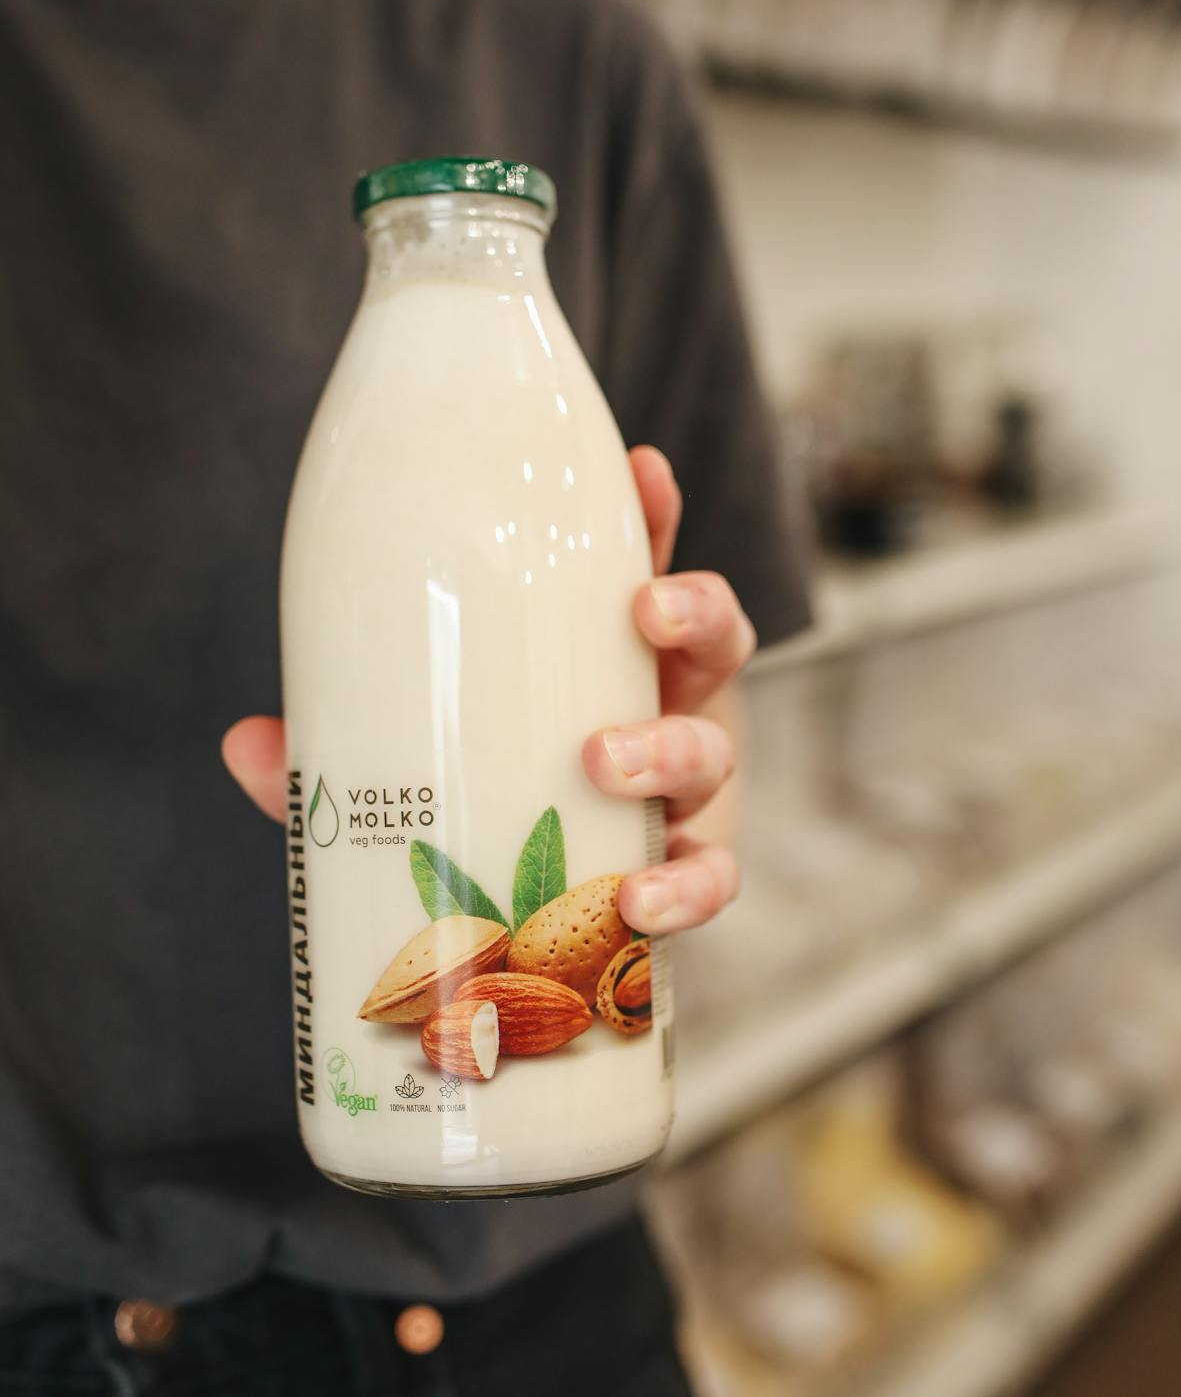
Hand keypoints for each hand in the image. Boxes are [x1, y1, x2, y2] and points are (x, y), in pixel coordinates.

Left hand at [222, 446, 753, 934]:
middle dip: (689, 614)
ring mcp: (687, 795)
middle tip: (638, 611)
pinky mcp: (691, 875)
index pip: (648, 566)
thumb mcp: (423, 760)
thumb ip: (342, 756)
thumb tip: (246, 742)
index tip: (640, 469)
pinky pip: (715, 880)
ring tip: (603, 761)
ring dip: (673, 748)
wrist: (537, 928)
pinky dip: (688, 890)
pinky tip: (641, 903)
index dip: (658, 516)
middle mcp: (667, 712)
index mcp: (610, 663)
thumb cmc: (479, 809)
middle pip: (716, 642)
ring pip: (718, 753)